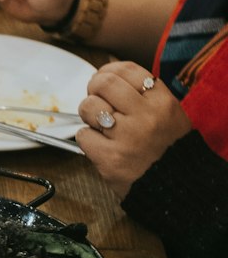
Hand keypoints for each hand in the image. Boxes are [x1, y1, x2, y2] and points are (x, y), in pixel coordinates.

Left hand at [75, 61, 190, 198]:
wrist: (175, 188)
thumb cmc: (168, 150)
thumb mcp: (169, 114)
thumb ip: (144, 94)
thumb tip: (108, 73)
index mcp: (162, 101)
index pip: (127, 70)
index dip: (108, 70)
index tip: (103, 78)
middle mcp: (146, 116)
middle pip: (104, 83)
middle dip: (93, 89)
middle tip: (95, 99)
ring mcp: (127, 137)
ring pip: (89, 107)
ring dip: (88, 113)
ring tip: (98, 124)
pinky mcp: (110, 158)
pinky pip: (83, 136)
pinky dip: (87, 139)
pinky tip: (100, 144)